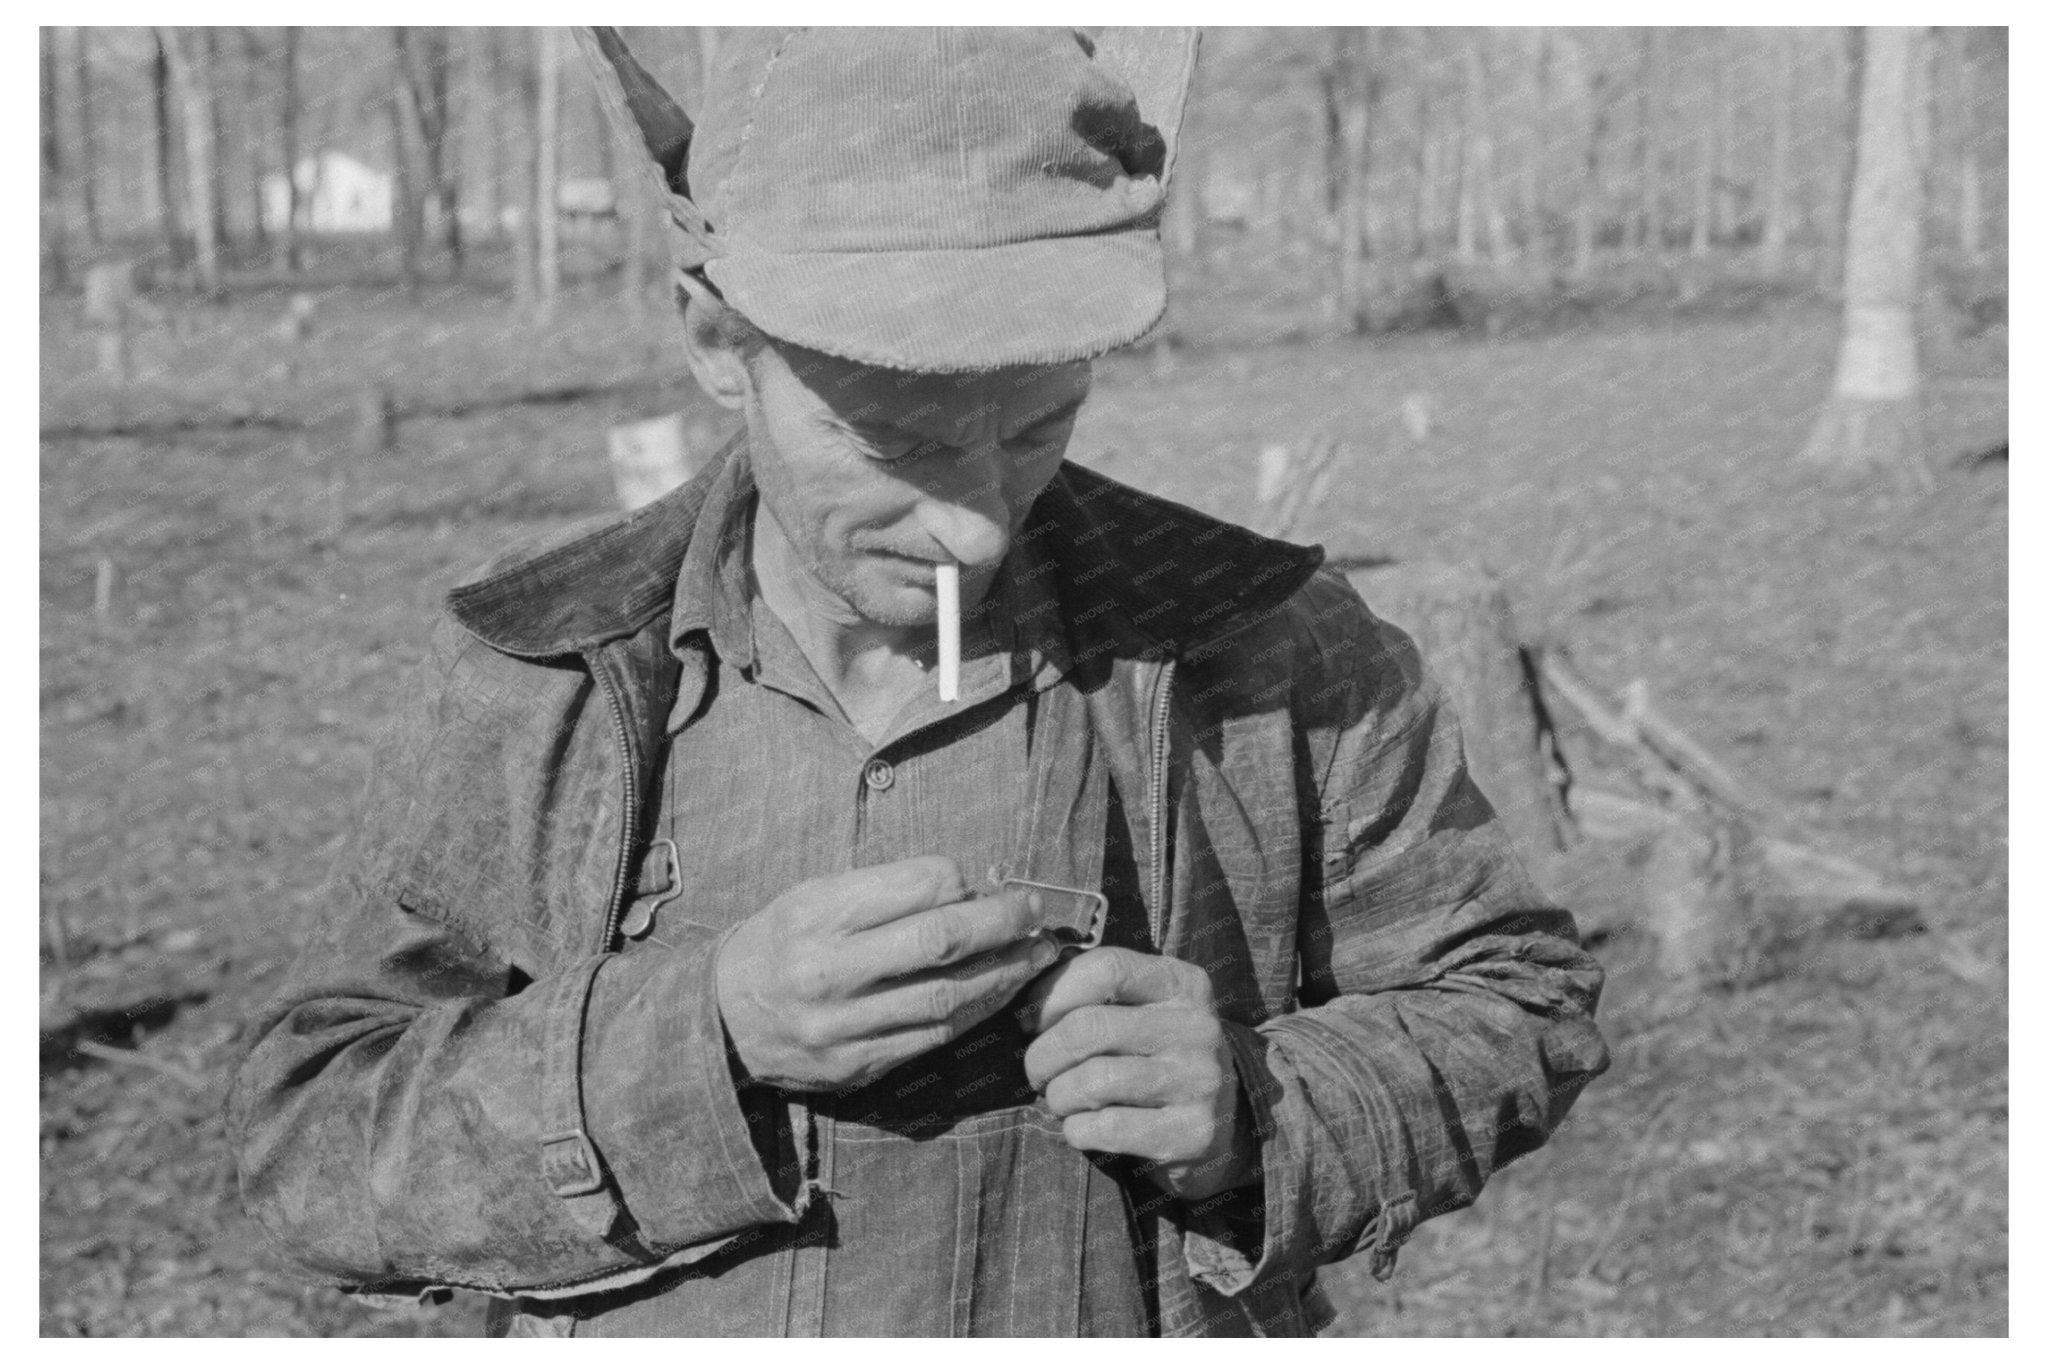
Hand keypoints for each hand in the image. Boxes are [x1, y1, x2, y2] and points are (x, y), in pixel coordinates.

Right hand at [715, 855, 1060, 1092]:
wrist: (719, 1021)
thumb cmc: (779, 944)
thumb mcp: (813, 896)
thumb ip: (883, 891)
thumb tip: (970, 887)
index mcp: (818, 912)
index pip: (918, 885)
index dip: (966, 880)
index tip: (989, 882)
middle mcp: (829, 969)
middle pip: (941, 941)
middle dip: (1002, 923)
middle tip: (1034, 912)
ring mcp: (842, 1025)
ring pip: (947, 997)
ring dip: (1004, 974)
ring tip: (1035, 955)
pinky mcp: (855, 1067)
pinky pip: (934, 1039)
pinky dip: (977, 1013)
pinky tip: (1002, 994)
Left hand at [1018, 947, 1256, 1202]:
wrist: (1222, 1122)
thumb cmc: (1157, 1056)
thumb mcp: (1142, 1009)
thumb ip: (1096, 992)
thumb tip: (1024, 995)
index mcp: (1182, 982)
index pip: (1105, 968)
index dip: (1052, 994)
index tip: (1031, 1021)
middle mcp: (1197, 1026)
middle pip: (1089, 1028)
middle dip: (1043, 1054)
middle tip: (1036, 1072)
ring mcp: (1200, 1080)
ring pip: (1094, 1080)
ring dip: (1058, 1096)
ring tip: (1060, 1100)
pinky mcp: (1193, 1132)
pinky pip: (1107, 1128)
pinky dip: (1077, 1130)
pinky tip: (1082, 1127)